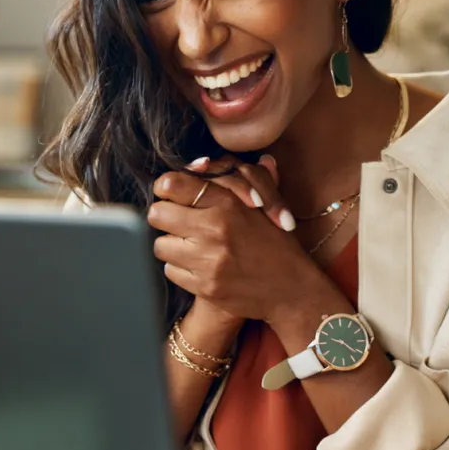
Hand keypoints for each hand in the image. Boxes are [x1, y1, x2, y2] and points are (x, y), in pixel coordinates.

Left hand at [148, 163, 335, 323]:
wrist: (291, 289)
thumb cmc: (276, 243)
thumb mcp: (263, 204)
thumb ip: (234, 179)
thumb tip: (203, 160)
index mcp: (228, 204)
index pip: (172, 184)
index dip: (166, 188)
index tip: (171, 194)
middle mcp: (215, 230)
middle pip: (157, 214)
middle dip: (165, 216)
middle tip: (177, 221)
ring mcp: (208, 261)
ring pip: (160, 245)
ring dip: (172, 245)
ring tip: (190, 245)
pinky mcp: (204, 286)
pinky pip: (170, 271)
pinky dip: (180, 268)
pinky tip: (198, 265)